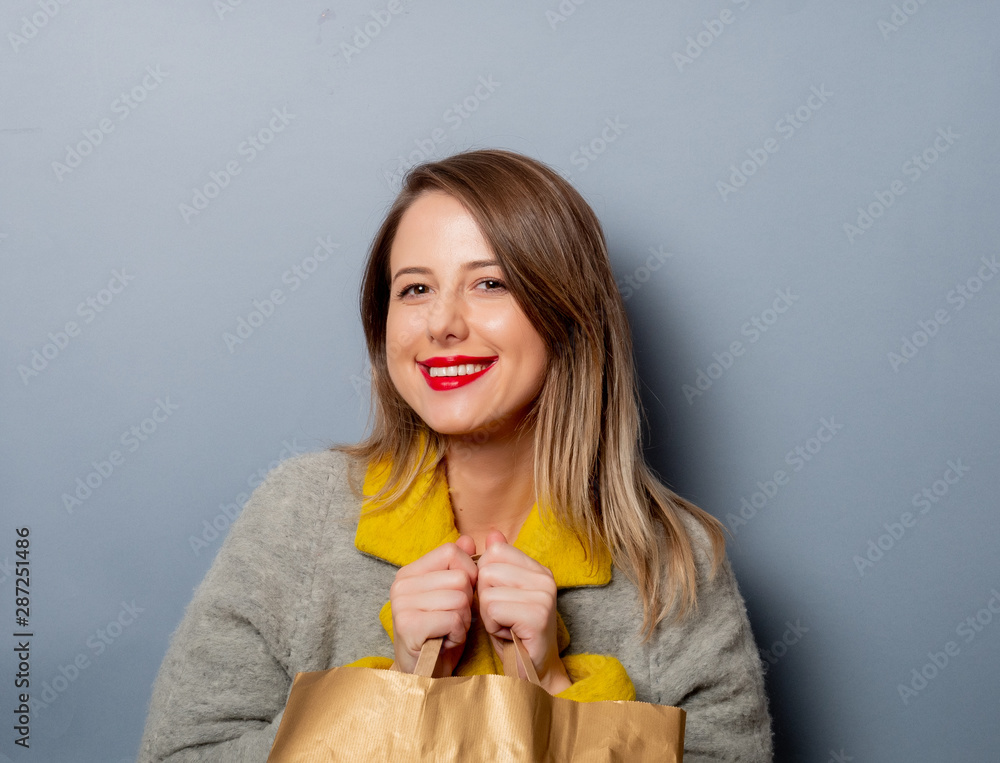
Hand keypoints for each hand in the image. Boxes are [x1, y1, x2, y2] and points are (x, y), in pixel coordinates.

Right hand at [389, 535, 477, 675]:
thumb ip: (459, 566)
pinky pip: (453, 618)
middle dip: (467, 602)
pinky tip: (446, 640)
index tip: (462, 595)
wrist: (425, 674)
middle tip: (453, 619)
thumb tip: (469, 539)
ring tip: (449, 630)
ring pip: (459, 598)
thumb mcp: (452, 595)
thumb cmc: (440, 633)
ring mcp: (402, 604)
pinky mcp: (408, 626)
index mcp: (410, 572)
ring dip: (463, 619)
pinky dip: (457, 632)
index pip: (452, 551)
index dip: (468, 573)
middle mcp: (401, 584)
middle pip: (459, 577)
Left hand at [476, 530, 571, 694]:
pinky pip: (493, 608)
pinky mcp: (538, 615)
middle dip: (484, 596)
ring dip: (487, 613)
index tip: (499, 599)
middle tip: (501, 617)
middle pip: (488, 569)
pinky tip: (507, 634)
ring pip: (488, 590)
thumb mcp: (499, 593)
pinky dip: (492, 625)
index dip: (485, 578)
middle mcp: (545, 578)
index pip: (494, 551)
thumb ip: (496, 564)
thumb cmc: (511, 632)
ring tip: (504, 625)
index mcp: (538, 569)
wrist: (530, 672)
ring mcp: (545, 596)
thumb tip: (492, 533)